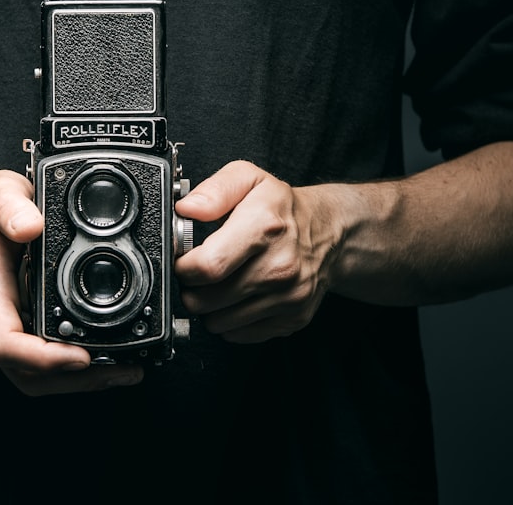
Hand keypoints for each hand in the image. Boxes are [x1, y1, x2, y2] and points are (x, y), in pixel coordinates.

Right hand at [0, 170, 143, 394]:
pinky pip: (33, 365)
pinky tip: (101, 361)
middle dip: (74, 380)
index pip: (4, 343)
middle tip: (123, 371)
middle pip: (24, 373)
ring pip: (30, 376)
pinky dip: (67, 369)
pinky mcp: (6, 332)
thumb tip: (31, 227)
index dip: (43, 359)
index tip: (82, 356)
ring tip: (122, 371)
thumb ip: (11, 207)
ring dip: (75, 381)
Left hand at [174, 161, 337, 342]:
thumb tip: (187, 209)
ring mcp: (288, 297)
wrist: (330, 232)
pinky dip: (230, 319)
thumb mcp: (249, 179)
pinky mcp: (292, 319)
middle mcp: (280, 267)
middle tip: (198, 273)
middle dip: (191, 288)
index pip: (208, 266)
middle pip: (207, 300)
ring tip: (218, 283)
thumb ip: (214, 190)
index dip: (183, 267)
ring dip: (209, 307)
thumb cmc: (282, 208)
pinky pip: (239, 334)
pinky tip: (237, 296)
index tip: (182, 261)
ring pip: (219, 322)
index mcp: (265, 228)